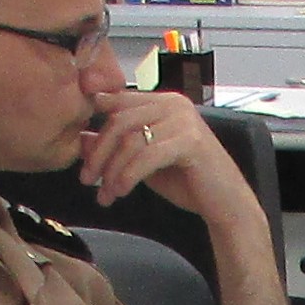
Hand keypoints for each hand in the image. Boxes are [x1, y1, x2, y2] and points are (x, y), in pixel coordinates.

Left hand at [72, 89, 255, 223]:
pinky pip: (147, 156)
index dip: (95, 125)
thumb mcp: (143, 162)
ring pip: (131, 140)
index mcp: (162, 102)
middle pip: (119, 120)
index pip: (118, 103)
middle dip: (99, 153)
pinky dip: (129, 175)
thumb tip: (83, 137)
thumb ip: (118, 147)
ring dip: (112, 170)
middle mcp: (174, 104)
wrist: (224, 203)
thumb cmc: (187, 180)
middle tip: (86, 179)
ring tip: (105, 194)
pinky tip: (120, 192)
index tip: (80, 153)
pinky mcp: (191, 141)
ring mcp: (184, 120)